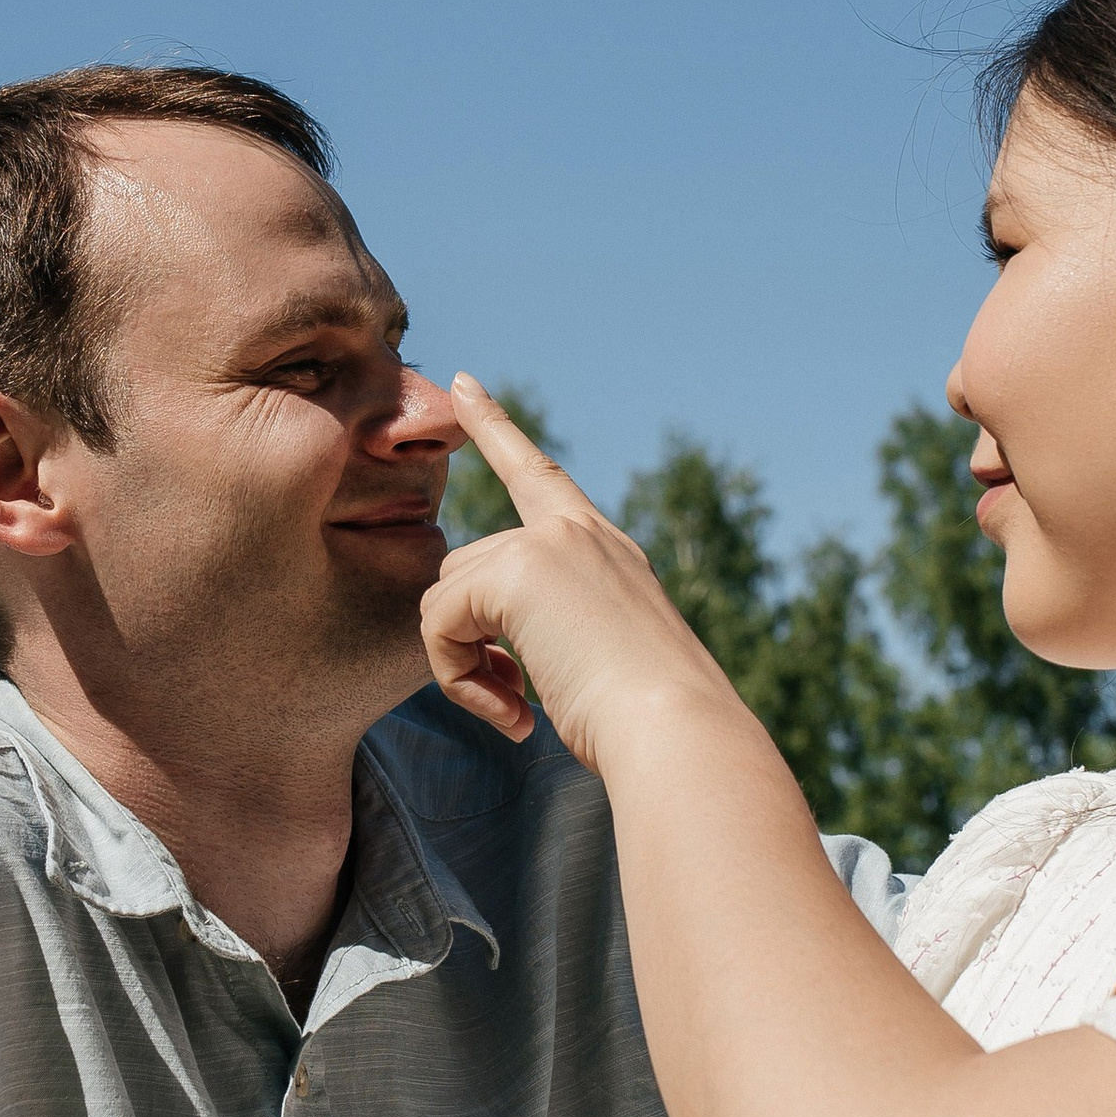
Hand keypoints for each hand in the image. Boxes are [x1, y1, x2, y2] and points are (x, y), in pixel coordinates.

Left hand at [419, 379, 743, 768]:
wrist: (677, 731)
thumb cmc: (649, 724)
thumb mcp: (601, 658)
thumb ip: (549, 627)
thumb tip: (485, 642)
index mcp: (607, 549)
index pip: (539, 476)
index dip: (496, 430)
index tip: (462, 385)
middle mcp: (580, 534)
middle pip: (465, 569)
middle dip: (467, 641)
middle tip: (515, 704)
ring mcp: (550, 545)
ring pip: (445, 598)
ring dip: (463, 667)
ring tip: (517, 711)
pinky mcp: (518, 572)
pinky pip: (438, 624)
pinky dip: (457, 679)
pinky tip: (512, 714)